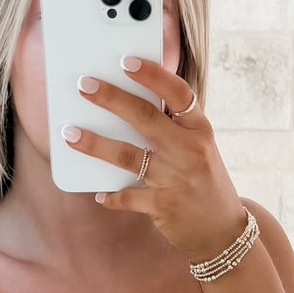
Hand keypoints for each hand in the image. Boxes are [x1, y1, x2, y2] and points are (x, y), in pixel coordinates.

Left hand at [64, 57, 247, 262]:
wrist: (223, 231)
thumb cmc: (204, 182)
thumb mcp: (198, 148)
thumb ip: (172, 128)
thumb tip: (126, 105)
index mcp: (200, 130)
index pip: (178, 93)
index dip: (152, 75)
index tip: (126, 62)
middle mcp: (189, 150)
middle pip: (145, 117)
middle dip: (111, 98)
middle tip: (84, 85)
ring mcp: (176, 178)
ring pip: (128, 156)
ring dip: (96, 144)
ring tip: (70, 134)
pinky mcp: (164, 206)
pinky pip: (128, 197)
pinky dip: (112, 197)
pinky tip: (99, 194)